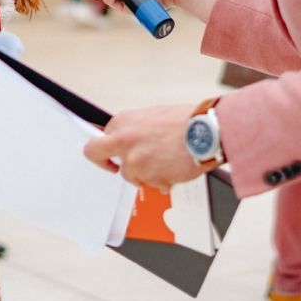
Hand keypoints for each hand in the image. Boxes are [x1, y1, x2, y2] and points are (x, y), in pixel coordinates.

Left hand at [83, 104, 205, 191]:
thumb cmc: (187, 122)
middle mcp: (123, 138)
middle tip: (112, 167)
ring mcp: (132, 158)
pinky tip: (173, 169)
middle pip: (94, 153)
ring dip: (144, 174)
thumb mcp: (154, 116)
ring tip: (165, 163)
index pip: (101, 136)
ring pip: (129, 174)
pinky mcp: (145, 175)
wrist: (206, 132)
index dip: (109, 147)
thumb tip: (131, 138)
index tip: (112, 153)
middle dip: (102, 162)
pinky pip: (149, 184)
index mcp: (124, 120)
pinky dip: (160, 180)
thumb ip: (137, 129)